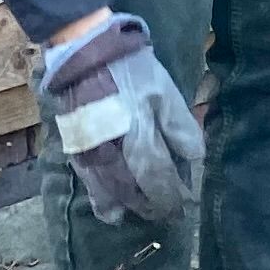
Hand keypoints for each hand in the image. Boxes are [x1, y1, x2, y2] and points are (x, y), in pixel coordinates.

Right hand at [35, 12, 205, 225]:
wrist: (85, 54)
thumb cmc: (132, 70)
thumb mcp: (165, 92)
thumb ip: (180, 127)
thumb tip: (194, 159)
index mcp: (140, 136)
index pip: (161, 178)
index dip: (175, 195)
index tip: (188, 204)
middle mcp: (114, 152)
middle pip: (136, 191)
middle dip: (154, 205)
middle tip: (169, 215)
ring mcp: (92, 153)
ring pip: (111, 193)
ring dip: (128, 208)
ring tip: (142, 215)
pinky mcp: (75, 149)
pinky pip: (88, 184)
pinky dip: (100, 201)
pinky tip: (110, 213)